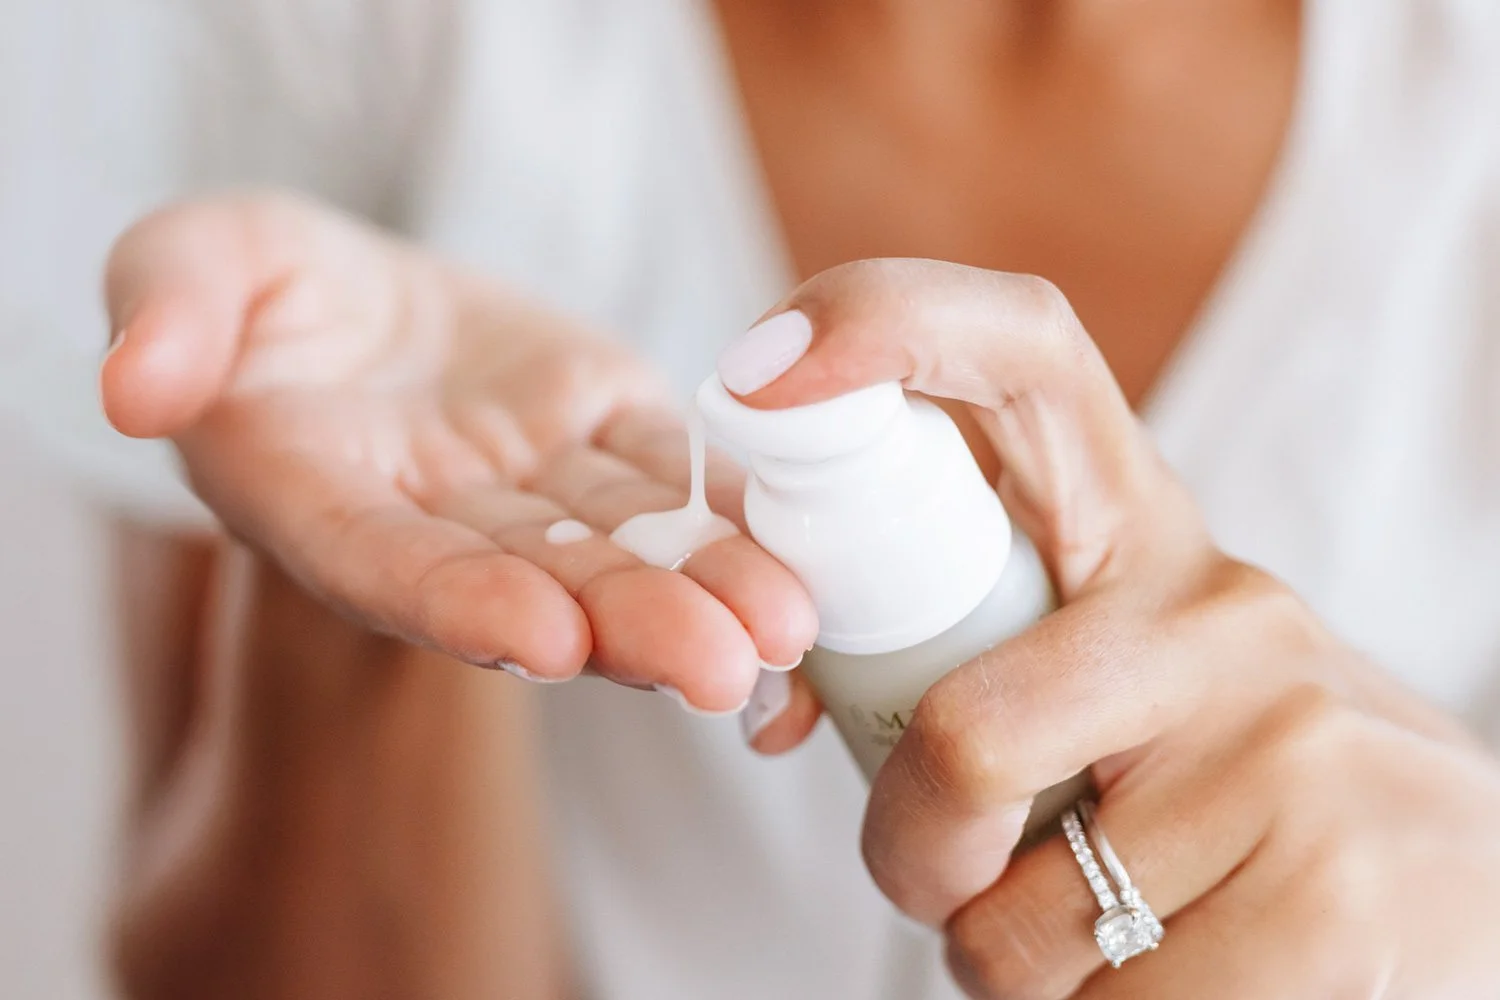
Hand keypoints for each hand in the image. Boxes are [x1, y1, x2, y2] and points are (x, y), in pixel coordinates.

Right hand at [101, 192, 814, 710]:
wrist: (355, 306)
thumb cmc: (258, 294)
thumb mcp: (191, 267)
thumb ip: (167, 313)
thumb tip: (140, 386)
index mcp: (324, 506)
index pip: (386, 566)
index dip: (455, 603)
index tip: (536, 638)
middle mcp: (444, 527)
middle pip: (534, 584)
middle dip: (623, 624)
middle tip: (716, 667)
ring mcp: (537, 491)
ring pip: (623, 545)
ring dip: (703, 587)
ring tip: (785, 627)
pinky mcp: (612, 441)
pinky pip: (678, 477)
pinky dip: (734, 511)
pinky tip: (802, 546)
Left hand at [728, 260, 1499, 997]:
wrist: (1469, 890)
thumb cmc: (1233, 785)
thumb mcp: (1125, 681)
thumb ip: (975, 665)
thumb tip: (784, 706)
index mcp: (1144, 535)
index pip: (1019, 354)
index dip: (878, 326)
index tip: (757, 371)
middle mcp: (1219, 606)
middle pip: (958, 733)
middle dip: (911, 850)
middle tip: (952, 877)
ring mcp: (1290, 741)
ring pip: (1011, 920)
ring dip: (1013, 961)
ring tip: (1116, 926)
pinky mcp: (1337, 895)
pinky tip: (1180, 979)